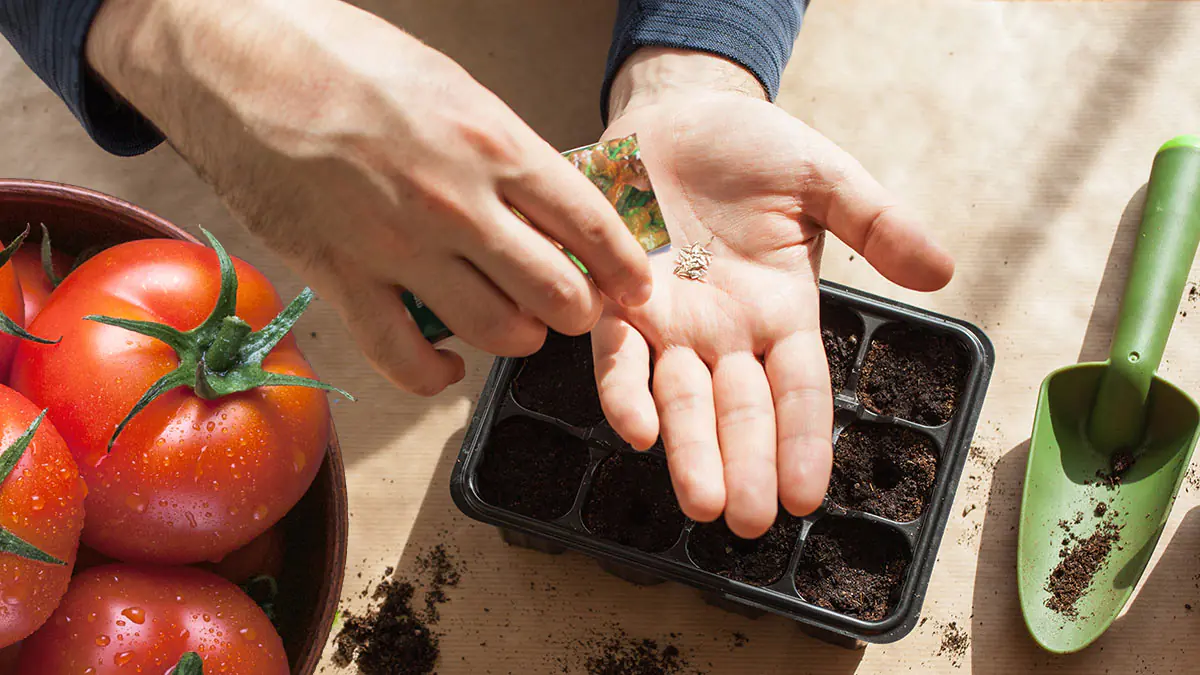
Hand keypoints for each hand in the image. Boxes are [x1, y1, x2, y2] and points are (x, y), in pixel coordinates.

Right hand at [85, 0, 652, 395]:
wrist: (234, 58)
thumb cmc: (342, 58)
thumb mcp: (451, 85)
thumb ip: (504, 152)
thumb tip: (549, 203)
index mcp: (491, 143)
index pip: (592, 225)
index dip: (626, 267)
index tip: (636, 286)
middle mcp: (456, 204)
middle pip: (557, 293)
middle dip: (578, 309)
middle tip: (574, 305)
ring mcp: (398, 249)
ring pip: (497, 332)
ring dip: (519, 338)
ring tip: (517, 324)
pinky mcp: (343, 280)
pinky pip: (407, 360)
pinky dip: (438, 373)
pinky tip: (449, 361)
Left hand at [595, 49, 953, 537]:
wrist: (677, 112)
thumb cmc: (754, 148)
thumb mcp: (826, 180)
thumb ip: (878, 223)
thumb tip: (942, 271)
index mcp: (782, 312)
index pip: (798, 391)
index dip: (803, 442)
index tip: (806, 497)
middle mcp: (726, 332)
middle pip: (740, 410)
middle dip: (744, 465)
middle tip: (748, 521)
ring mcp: (671, 321)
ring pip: (681, 398)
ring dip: (688, 450)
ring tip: (702, 500)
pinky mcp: (617, 297)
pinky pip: (617, 352)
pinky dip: (624, 388)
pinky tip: (635, 427)